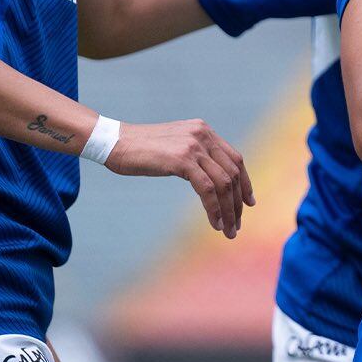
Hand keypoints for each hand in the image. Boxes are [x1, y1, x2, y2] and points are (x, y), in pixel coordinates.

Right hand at [106, 120, 253, 238]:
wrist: (113, 141)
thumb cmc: (139, 150)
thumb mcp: (174, 147)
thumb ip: (194, 156)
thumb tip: (209, 176)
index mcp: (204, 131)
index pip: (235, 159)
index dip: (245, 182)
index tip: (248, 203)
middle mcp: (204, 135)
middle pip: (234, 172)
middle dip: (238, 202)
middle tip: (236, 224)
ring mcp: (194, 146)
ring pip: (224, 183)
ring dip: (229, 210)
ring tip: (228, 230)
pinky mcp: (183, 160)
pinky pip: (208, 189)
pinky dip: (214, 208)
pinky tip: (214, 223)